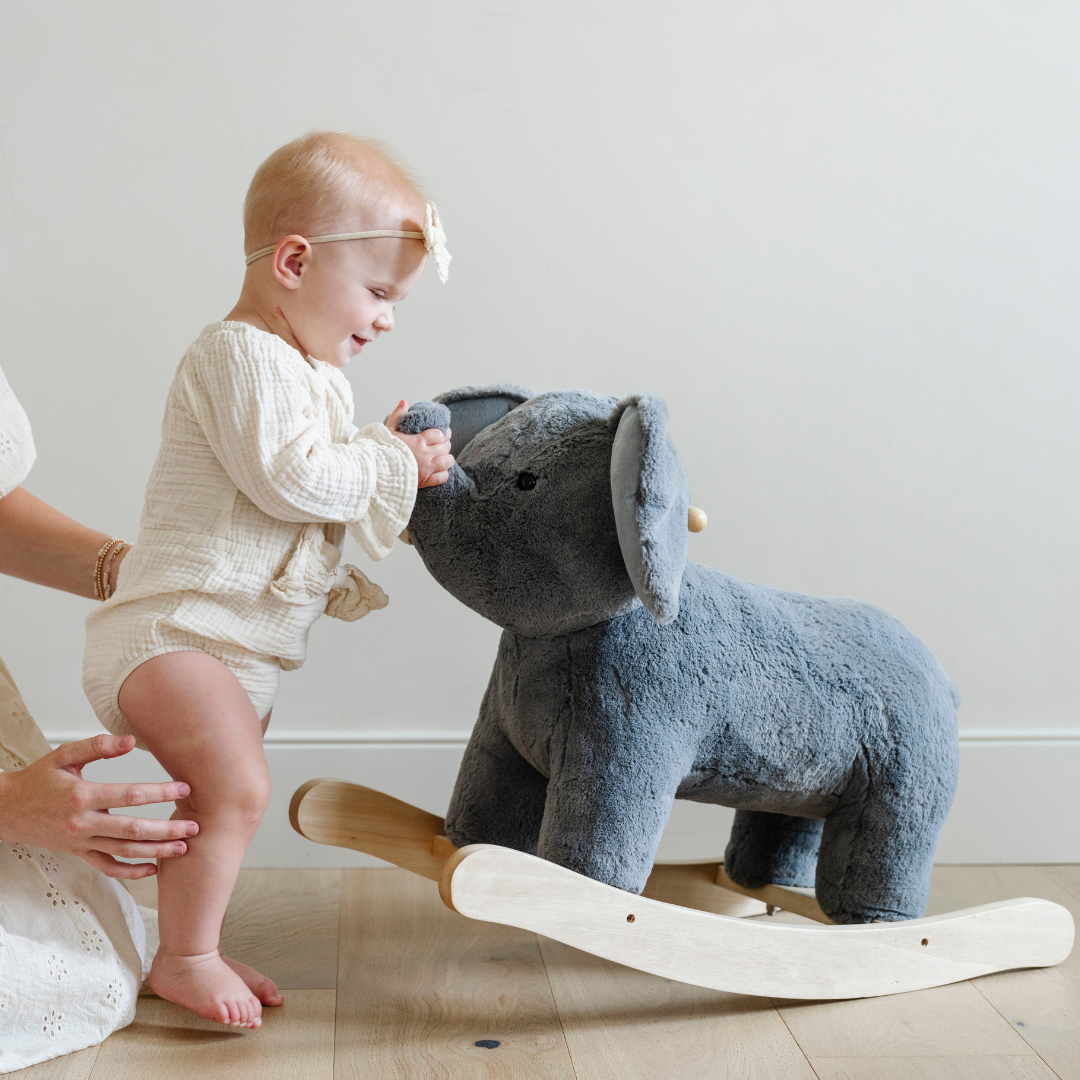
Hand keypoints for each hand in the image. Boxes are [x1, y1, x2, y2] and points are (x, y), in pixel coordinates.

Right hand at [0, 733, 197, 878]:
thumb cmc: (38, 779)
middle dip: (166, 830)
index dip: (159, 793)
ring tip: (183, 848)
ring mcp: (81, 842)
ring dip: (156, 852)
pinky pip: (107, 868)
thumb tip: (130, 740)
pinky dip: (130, 872)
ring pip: (124, 852)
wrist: (6, 809)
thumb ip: (97, 746)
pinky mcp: (78, 854)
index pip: (128, 796)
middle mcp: (83, 823)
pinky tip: (153, 869)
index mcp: (81, 796)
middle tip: (195, 826)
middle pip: (131, 830)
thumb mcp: (64, 756)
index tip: (185, 788)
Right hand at [386, 399, 454, 487]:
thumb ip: (397, 415)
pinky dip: (443, 473)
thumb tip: (404, 402)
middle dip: (444, 444)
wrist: (375, 472)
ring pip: (448, 461)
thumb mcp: (387, 431)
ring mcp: (426, 469)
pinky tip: (437, 470)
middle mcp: (425, 455)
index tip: (439, 433)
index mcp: (418, 441)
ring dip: (446, 458)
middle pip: (445, 447)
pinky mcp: (425, 481)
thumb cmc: (380, 451)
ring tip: (440, 456)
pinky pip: (443, 477)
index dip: (441, 433)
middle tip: (439, 444)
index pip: (440, 434)